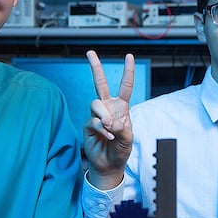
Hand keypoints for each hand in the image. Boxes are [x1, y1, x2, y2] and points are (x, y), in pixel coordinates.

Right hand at [83, 50, 133, 189]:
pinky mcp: (88, 125)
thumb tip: (107, 120)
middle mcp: (108, 108)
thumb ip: (121, 127)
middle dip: (95, 67)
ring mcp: (97, 115)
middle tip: (90, 52)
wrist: (108, 164)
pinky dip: (102, 129)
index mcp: (121, 107)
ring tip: (110, 127)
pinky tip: (108, 136)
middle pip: (100, 83)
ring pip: (95, 104)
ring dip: (103, 115)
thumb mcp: (128, 138)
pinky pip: (93, 121)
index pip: (125, 86)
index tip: (129, 56)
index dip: (128, 71)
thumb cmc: (120, 150)